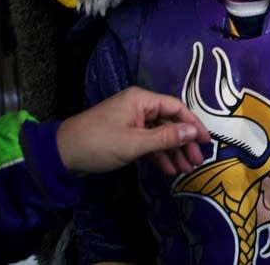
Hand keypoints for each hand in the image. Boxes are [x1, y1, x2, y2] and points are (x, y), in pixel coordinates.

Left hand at [56, 86, 210, 176]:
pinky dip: (158, 154)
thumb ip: (166, 137)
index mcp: (141, 100)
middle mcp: (139, 105)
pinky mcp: (125, 133)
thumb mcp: (134, 143)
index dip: (193, 124)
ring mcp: (131, 120)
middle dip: (184, 142)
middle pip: (169, 121)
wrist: (62, 154)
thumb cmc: (99, 143)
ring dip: (173, 151)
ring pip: (160, 133)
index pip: (175, 108)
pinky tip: (167, 169)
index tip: (206, 141)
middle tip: (197, 161)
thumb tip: (192, 132)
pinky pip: (148, 141)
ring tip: (185, 169)